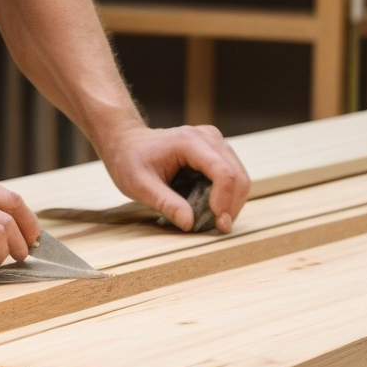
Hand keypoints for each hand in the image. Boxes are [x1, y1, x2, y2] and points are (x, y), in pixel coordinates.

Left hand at [101, 122, 249, 232]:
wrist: (127, 142)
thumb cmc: (130, 160)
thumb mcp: (140, 185)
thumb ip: (165, 203)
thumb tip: (189, 223)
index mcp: (189, 142)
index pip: (223, 173)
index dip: (225, 201)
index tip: (217, 223)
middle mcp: (208, 137)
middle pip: (237, 176)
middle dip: (232, 206)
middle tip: (218, 228)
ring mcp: (215, 143)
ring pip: (239, 177)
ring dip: (231, 202)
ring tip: (213, 220)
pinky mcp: (216, 151)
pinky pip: (232, 177)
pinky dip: (227, 196)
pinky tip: (211, 208)